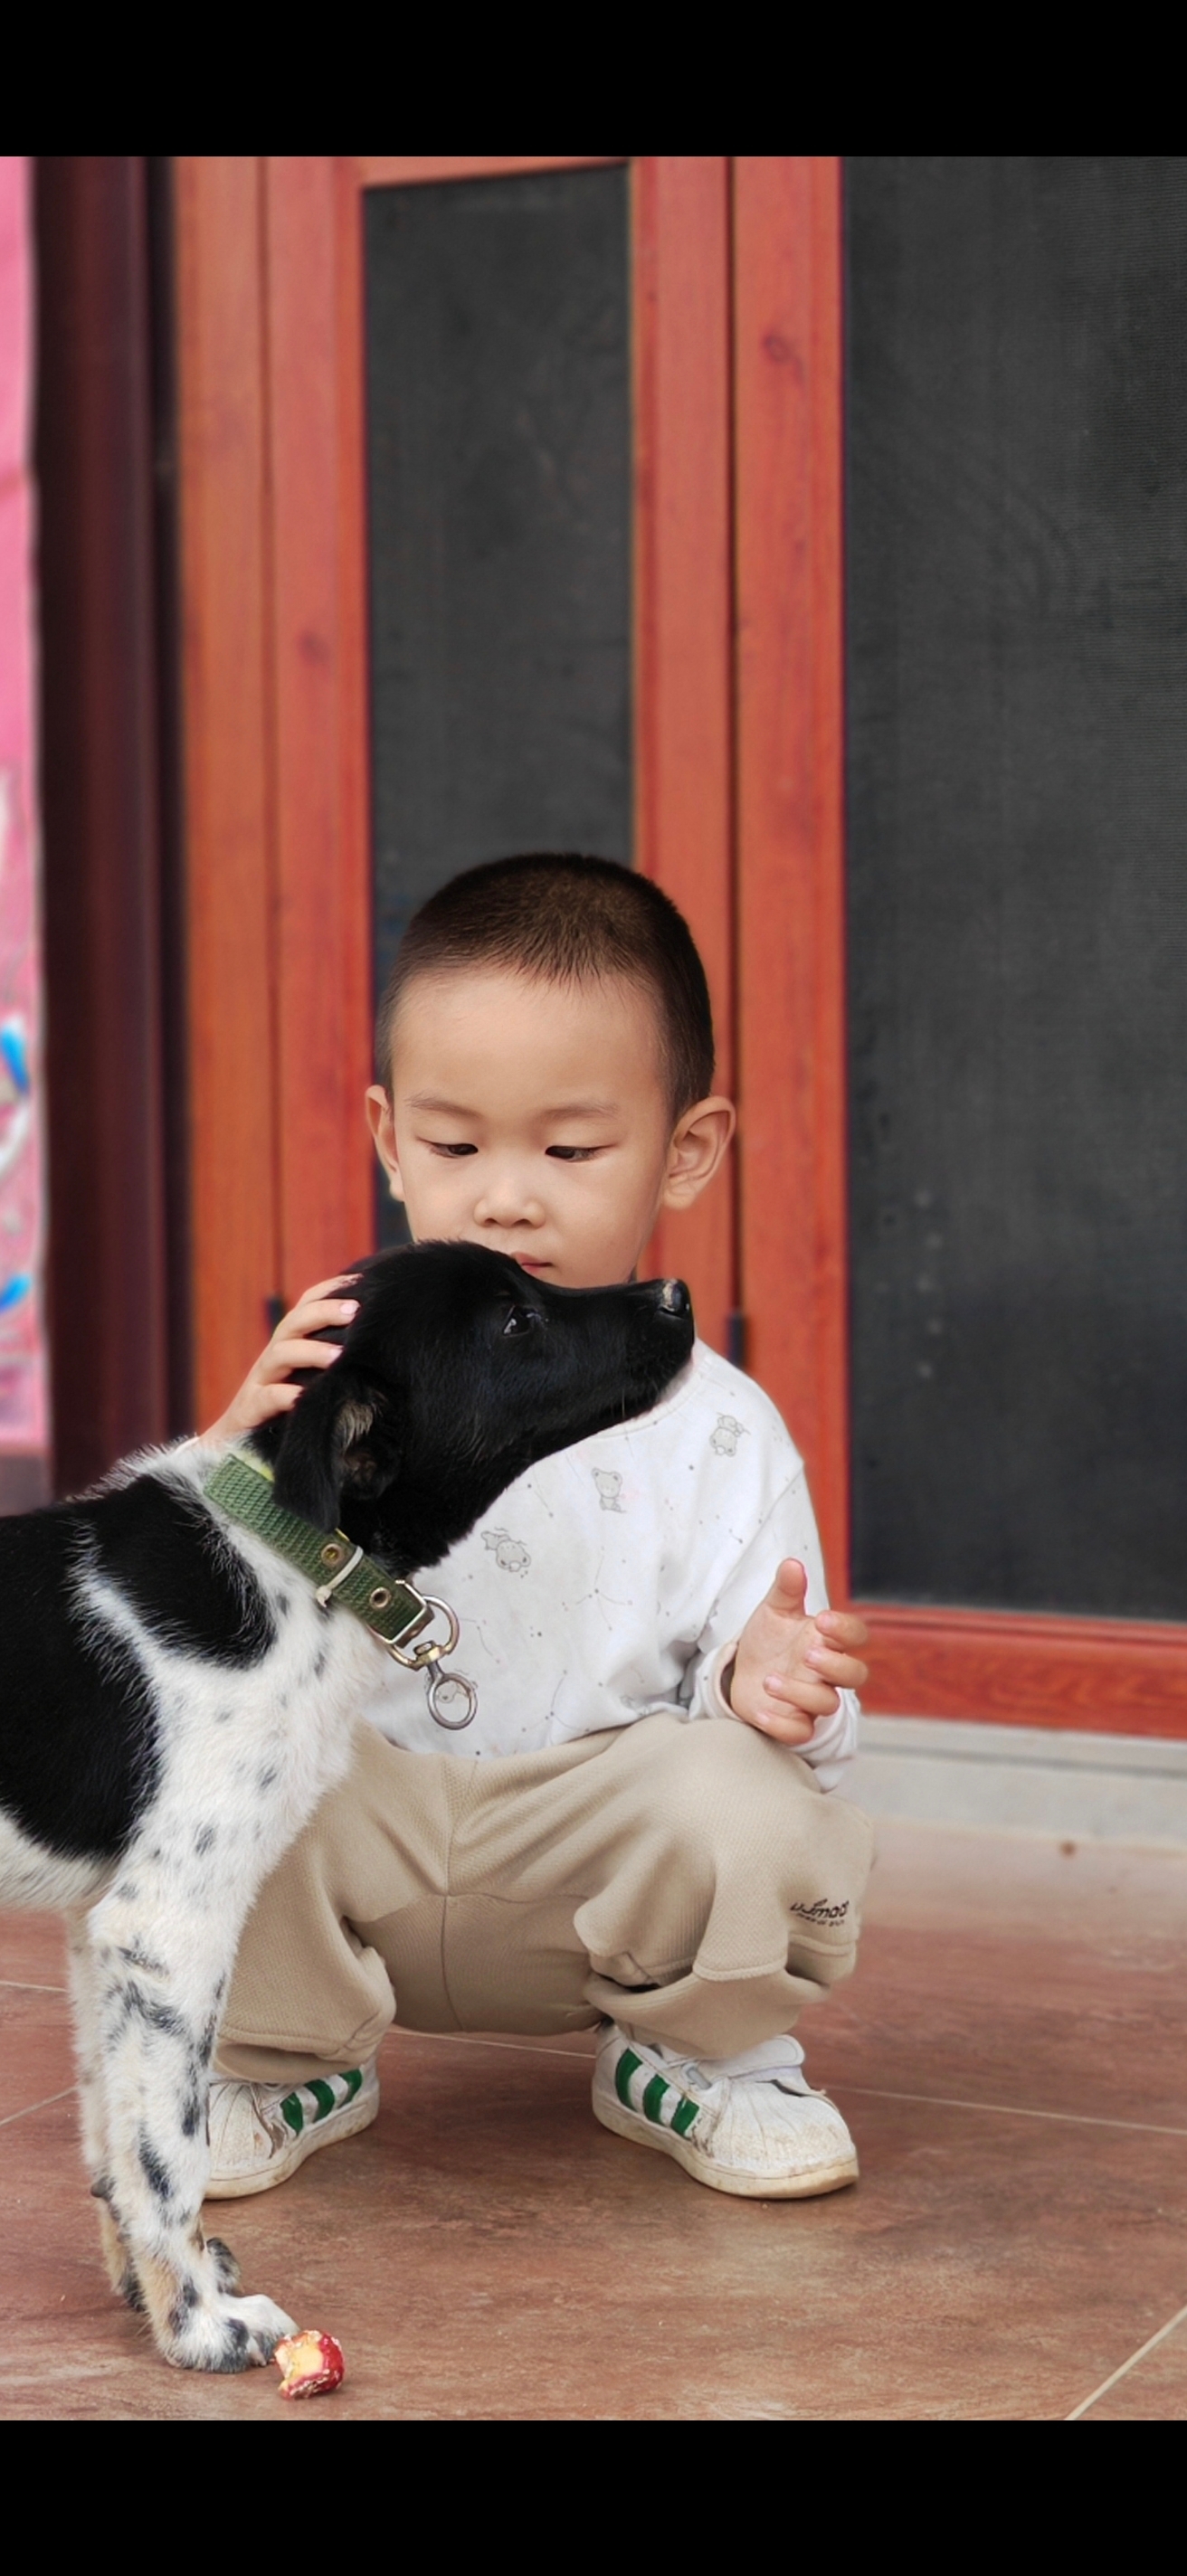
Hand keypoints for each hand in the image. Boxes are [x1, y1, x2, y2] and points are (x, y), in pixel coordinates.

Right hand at [203, 1277, 360, 1443]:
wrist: (235, 1445)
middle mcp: (273, 1357)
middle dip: (324, 1312)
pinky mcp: (251, 1409)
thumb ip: (332, 1362)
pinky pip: (268, 1397)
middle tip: (355, 1311)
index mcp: (289, 1345)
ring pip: (280, 1354)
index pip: (306, 1306)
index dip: (330, 1290)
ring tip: (340, 1356)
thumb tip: (375, 1347)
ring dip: (311, 1351)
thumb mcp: (308, 1380)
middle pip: (294, 1323)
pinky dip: (287, 1395)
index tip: (361, 1282)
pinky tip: (306, 1397)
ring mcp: (260, 1381)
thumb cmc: (284, 1409)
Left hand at [724, 1559, 869, 1746]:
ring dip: (799, 1693)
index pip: (855, 1636)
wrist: (742, 1672)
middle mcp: (825, 1673)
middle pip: (855, 1675)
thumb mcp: (774, 1611)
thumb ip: (786, 1589)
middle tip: (807, 1654)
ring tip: (769, 1679)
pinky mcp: (793, 1723)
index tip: (824, 1620)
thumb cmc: (769, 1640)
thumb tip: (792, 1564)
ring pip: (827, 1704)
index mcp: (827, 1641)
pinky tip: (762, 1710)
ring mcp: (811, 1700)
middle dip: (836, 1666)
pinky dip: (782, 1724)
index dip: (847, 1630)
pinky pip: (799, 1731)